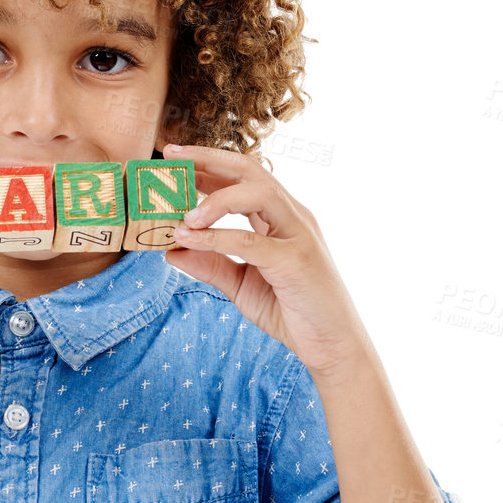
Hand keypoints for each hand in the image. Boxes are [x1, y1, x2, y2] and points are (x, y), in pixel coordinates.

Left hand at [161, 143, 373, 382]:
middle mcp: (292, 217)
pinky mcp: (296, 261)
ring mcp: (298, 235)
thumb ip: (210, 264)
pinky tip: (190, 239)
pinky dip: (217, 237)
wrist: (332, 345)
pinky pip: (251, 240)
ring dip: (216, 198)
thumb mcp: (241, 285)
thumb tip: (171, 250)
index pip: (243, 177)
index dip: (209, 164)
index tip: (174, 159)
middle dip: (209, 158)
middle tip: (172, 157)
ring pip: (259, 193)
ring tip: (183, 214)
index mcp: (281, 218)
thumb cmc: (292, 312)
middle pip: (251, 170)